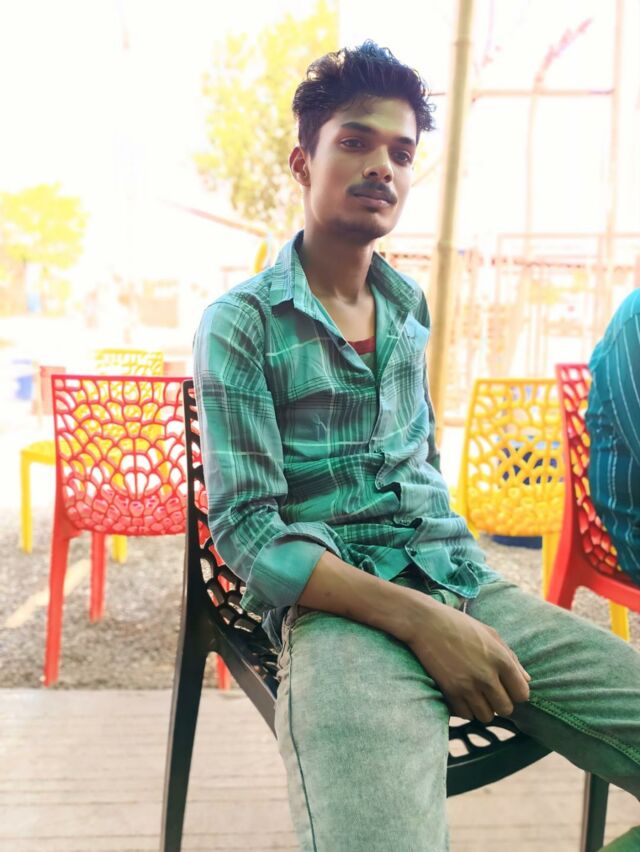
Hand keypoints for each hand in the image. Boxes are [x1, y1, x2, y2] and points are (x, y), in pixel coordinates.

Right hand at [406, 600, 530, 723]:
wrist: (426, 623)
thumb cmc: (460, 624)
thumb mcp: (490, 633)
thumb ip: (511, 657)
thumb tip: (527, 680)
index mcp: (501, 659)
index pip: (522, 694)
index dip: (515, 694)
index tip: (506, 688)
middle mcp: (487, 675)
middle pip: (506, 709)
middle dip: (500, 703)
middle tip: (490, 693)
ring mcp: (468, 685)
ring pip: (486, 716)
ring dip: (482, 708)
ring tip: (475, 695)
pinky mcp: (450, 691)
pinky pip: (465, 715)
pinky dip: (465, 709)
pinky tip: (461, 695)